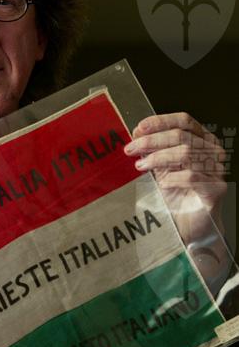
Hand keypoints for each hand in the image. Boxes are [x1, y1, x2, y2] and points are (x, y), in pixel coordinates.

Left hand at [124, 112, 226, 246]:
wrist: (188, 225)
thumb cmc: (176, 194)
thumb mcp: (161, 167)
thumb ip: (153, 150)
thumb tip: (137, 132)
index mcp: (202, 140)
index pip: (184, 121)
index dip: (161, 121)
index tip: (139, 128)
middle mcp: (212, 152)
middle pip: (182, 136)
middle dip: (152, 141)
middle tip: (131, 149)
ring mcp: (216, 170)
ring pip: (186, 153)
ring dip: (158, 158)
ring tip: (141, 166)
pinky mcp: (215, 190)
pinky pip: (192, 177)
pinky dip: (172, 178)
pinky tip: (161, 183)